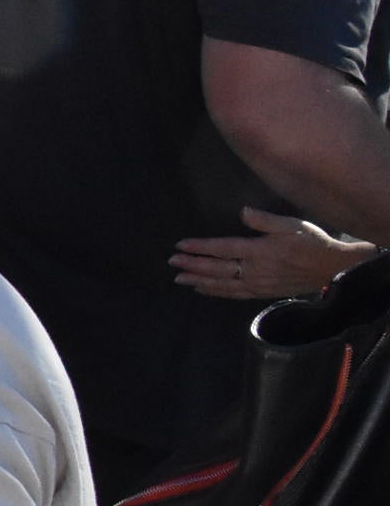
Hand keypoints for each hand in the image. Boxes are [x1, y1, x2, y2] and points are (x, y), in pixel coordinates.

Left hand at [172, 206, 377, 299]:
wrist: (333, 268)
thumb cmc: (311, 242)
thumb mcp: (291, 225)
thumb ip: (264, 220)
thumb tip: (242, 212)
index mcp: (260, 251)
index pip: (223, 249)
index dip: (200, 248)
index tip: (180, 245)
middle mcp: (255, 270)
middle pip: (217, 269)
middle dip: (193, 265)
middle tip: (172, 262)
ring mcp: (259, 283)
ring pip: (223, 284)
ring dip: (200, 281)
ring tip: (179, 279)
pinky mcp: (264, 292)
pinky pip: (235, 294)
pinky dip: (217, 292)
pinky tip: (203, 290)